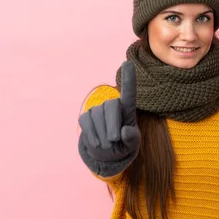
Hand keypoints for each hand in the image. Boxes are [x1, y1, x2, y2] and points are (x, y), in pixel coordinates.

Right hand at [78, 61, 140, 176]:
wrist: (106, 154)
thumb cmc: (123, 145)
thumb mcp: (132, 145)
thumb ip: (132, 138)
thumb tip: (124, 131)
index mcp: (127, 109)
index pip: (128, 92)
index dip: (128, 78)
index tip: (127, 63)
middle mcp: (112, 105)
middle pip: (111, 105)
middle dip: (113, 124)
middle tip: (115, 140)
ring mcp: (97, 109)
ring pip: (98, 115)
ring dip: (103, 134)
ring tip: (107, 145)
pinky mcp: (86, 116)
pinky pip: (86, 122)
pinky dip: (92, 135)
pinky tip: (97, 143)